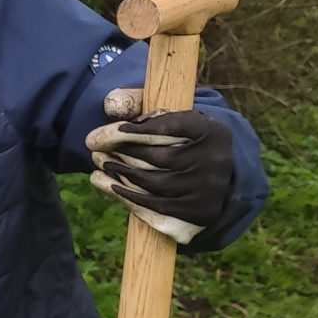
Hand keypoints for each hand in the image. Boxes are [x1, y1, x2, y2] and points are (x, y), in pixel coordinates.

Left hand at [86, 90, 236, 244]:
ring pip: (155, 183)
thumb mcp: (177, 120)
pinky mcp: (199, 212)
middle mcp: (215, 161)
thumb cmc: (187, 142)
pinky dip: (131, 196)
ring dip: (123, 174)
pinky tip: (112, 185)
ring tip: (103, 163)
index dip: (142, 128)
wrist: (219, 178)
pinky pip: (157, 206)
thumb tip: (111, 105)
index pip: (172, 126)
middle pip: (159, 157)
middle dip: (124, 151)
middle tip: (97, 147)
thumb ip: (145, 106)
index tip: (117, 130)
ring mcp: (208, 190)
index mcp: (212, 132)